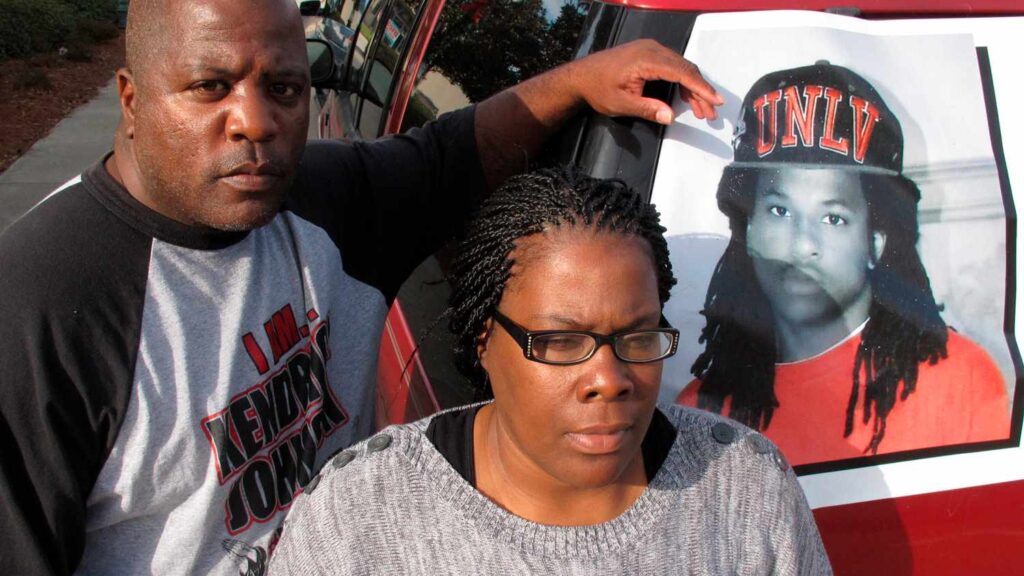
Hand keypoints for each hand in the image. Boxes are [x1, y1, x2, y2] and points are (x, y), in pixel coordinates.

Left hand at [568, 39, 722, 123]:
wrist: (581, 76)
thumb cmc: (598, 89)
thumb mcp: (622, 104)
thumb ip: (647, 109)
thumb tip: (670, 116)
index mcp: (647, 59)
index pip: (682, 72)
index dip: (701, 88)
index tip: (716, 100)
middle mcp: (652, 49)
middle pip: (685, 69)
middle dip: (701, 92)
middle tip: (711, 113)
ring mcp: (651, 49)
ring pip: (681, 67)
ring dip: (693, 88)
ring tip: (702, 110)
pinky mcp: (648, 53)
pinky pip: (672, 65)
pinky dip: (682, 81)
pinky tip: (687, 98)